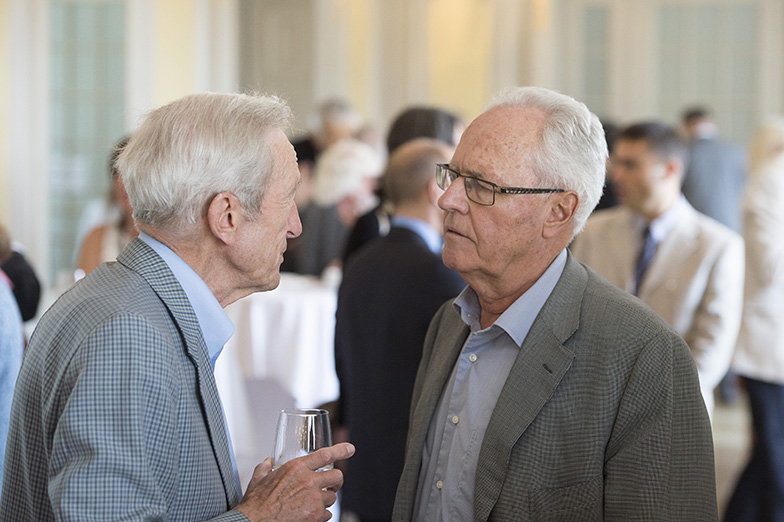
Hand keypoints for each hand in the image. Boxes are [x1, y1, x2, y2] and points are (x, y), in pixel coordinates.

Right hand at [234, 442, 354, 521]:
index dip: (341, 450)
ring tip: (313, 504)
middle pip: (336, 476)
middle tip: (331, 486)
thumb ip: (266, 468)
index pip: (325, 454)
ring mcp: (314, 499)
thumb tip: (268, 462)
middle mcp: (308, 481)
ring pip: (332, 497)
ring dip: (326, 500)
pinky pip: (328, 514)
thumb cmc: (256, 504)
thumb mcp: (259, 479)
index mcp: (296, 468)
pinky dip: (322, 515)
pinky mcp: (316, 516)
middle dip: (336, 481)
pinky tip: (310, 515)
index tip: (350, 449)